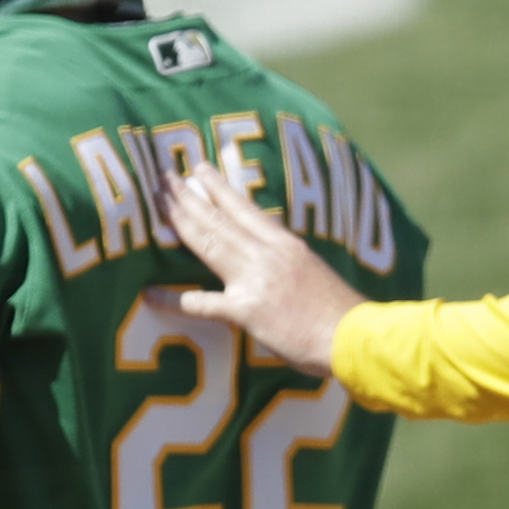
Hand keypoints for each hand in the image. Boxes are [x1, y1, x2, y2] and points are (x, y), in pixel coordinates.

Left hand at [164, 155, 364, 372]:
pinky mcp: (246, 311)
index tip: (199, 171)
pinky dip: (174, 300)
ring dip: (180, 220)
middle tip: (163, 177)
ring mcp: (255, 279)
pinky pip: (202, 303)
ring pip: (209, 241)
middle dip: (189, 195)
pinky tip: (151, 293)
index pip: (245, 208)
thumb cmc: (343, 315)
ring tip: (158, 202)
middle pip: (220, 217)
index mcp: (288, 244)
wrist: (357, 338)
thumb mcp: (317, 275)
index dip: (218, 188)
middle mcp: (268, 254)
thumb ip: (292, 265)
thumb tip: (276, 265)